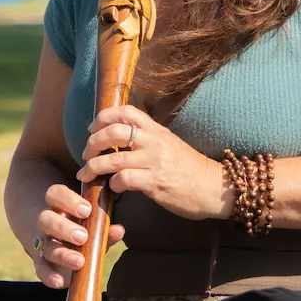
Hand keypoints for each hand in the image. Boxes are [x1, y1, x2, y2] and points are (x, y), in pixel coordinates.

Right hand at [30, 183, 124, 289]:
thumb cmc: (80, 228)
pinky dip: (49, 276)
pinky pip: (41, 269)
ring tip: (79, 261)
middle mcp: (46, 223)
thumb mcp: (91, 225)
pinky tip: (60, 282)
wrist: (57, 243)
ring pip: (46, 246)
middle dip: (63, 228)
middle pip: (46, 219)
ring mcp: (42, 243)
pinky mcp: (42, 263)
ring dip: (62, 254)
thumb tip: (119, 230)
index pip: (55, 194)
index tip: (87, 210)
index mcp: (58, 205)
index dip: (68, 200)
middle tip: (82, 237)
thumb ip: (103, 228)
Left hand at [77, 105, 227, 221]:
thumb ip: (147, 140)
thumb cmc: (190, 169)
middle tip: (86, 155)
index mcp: (156, 130)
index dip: (103, 117)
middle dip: (92, 143)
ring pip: (114, 157)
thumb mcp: (169, 145)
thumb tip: (120, 143)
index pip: (126, 112)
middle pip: (113, 131)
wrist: (215, 188)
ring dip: (93, 167)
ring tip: (86, 175)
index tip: (92, 129)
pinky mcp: (155, 182)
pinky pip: (124, 179)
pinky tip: (112, 188)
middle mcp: (154, 141)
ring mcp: (154, 161)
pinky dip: (112, 184)